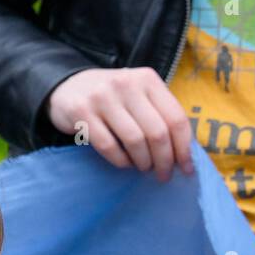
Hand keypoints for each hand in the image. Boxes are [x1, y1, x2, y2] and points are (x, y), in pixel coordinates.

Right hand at [47, 68, 193, 180]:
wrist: (67, 87)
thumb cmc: (112, 99)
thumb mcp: (138, 96)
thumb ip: (159, 115)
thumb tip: (183, 154)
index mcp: (147, 79)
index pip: (176, 118)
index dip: (184, 148)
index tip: (186, 169)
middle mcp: (126, 84)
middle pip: (157, 132)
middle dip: (164, 160)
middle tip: (163, 175)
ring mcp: (102, 97)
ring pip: (135, 141)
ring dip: (143, 162)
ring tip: (144, 168)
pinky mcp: (82, 112)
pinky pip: (109, 146)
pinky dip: (121, 161)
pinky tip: (124, 163)